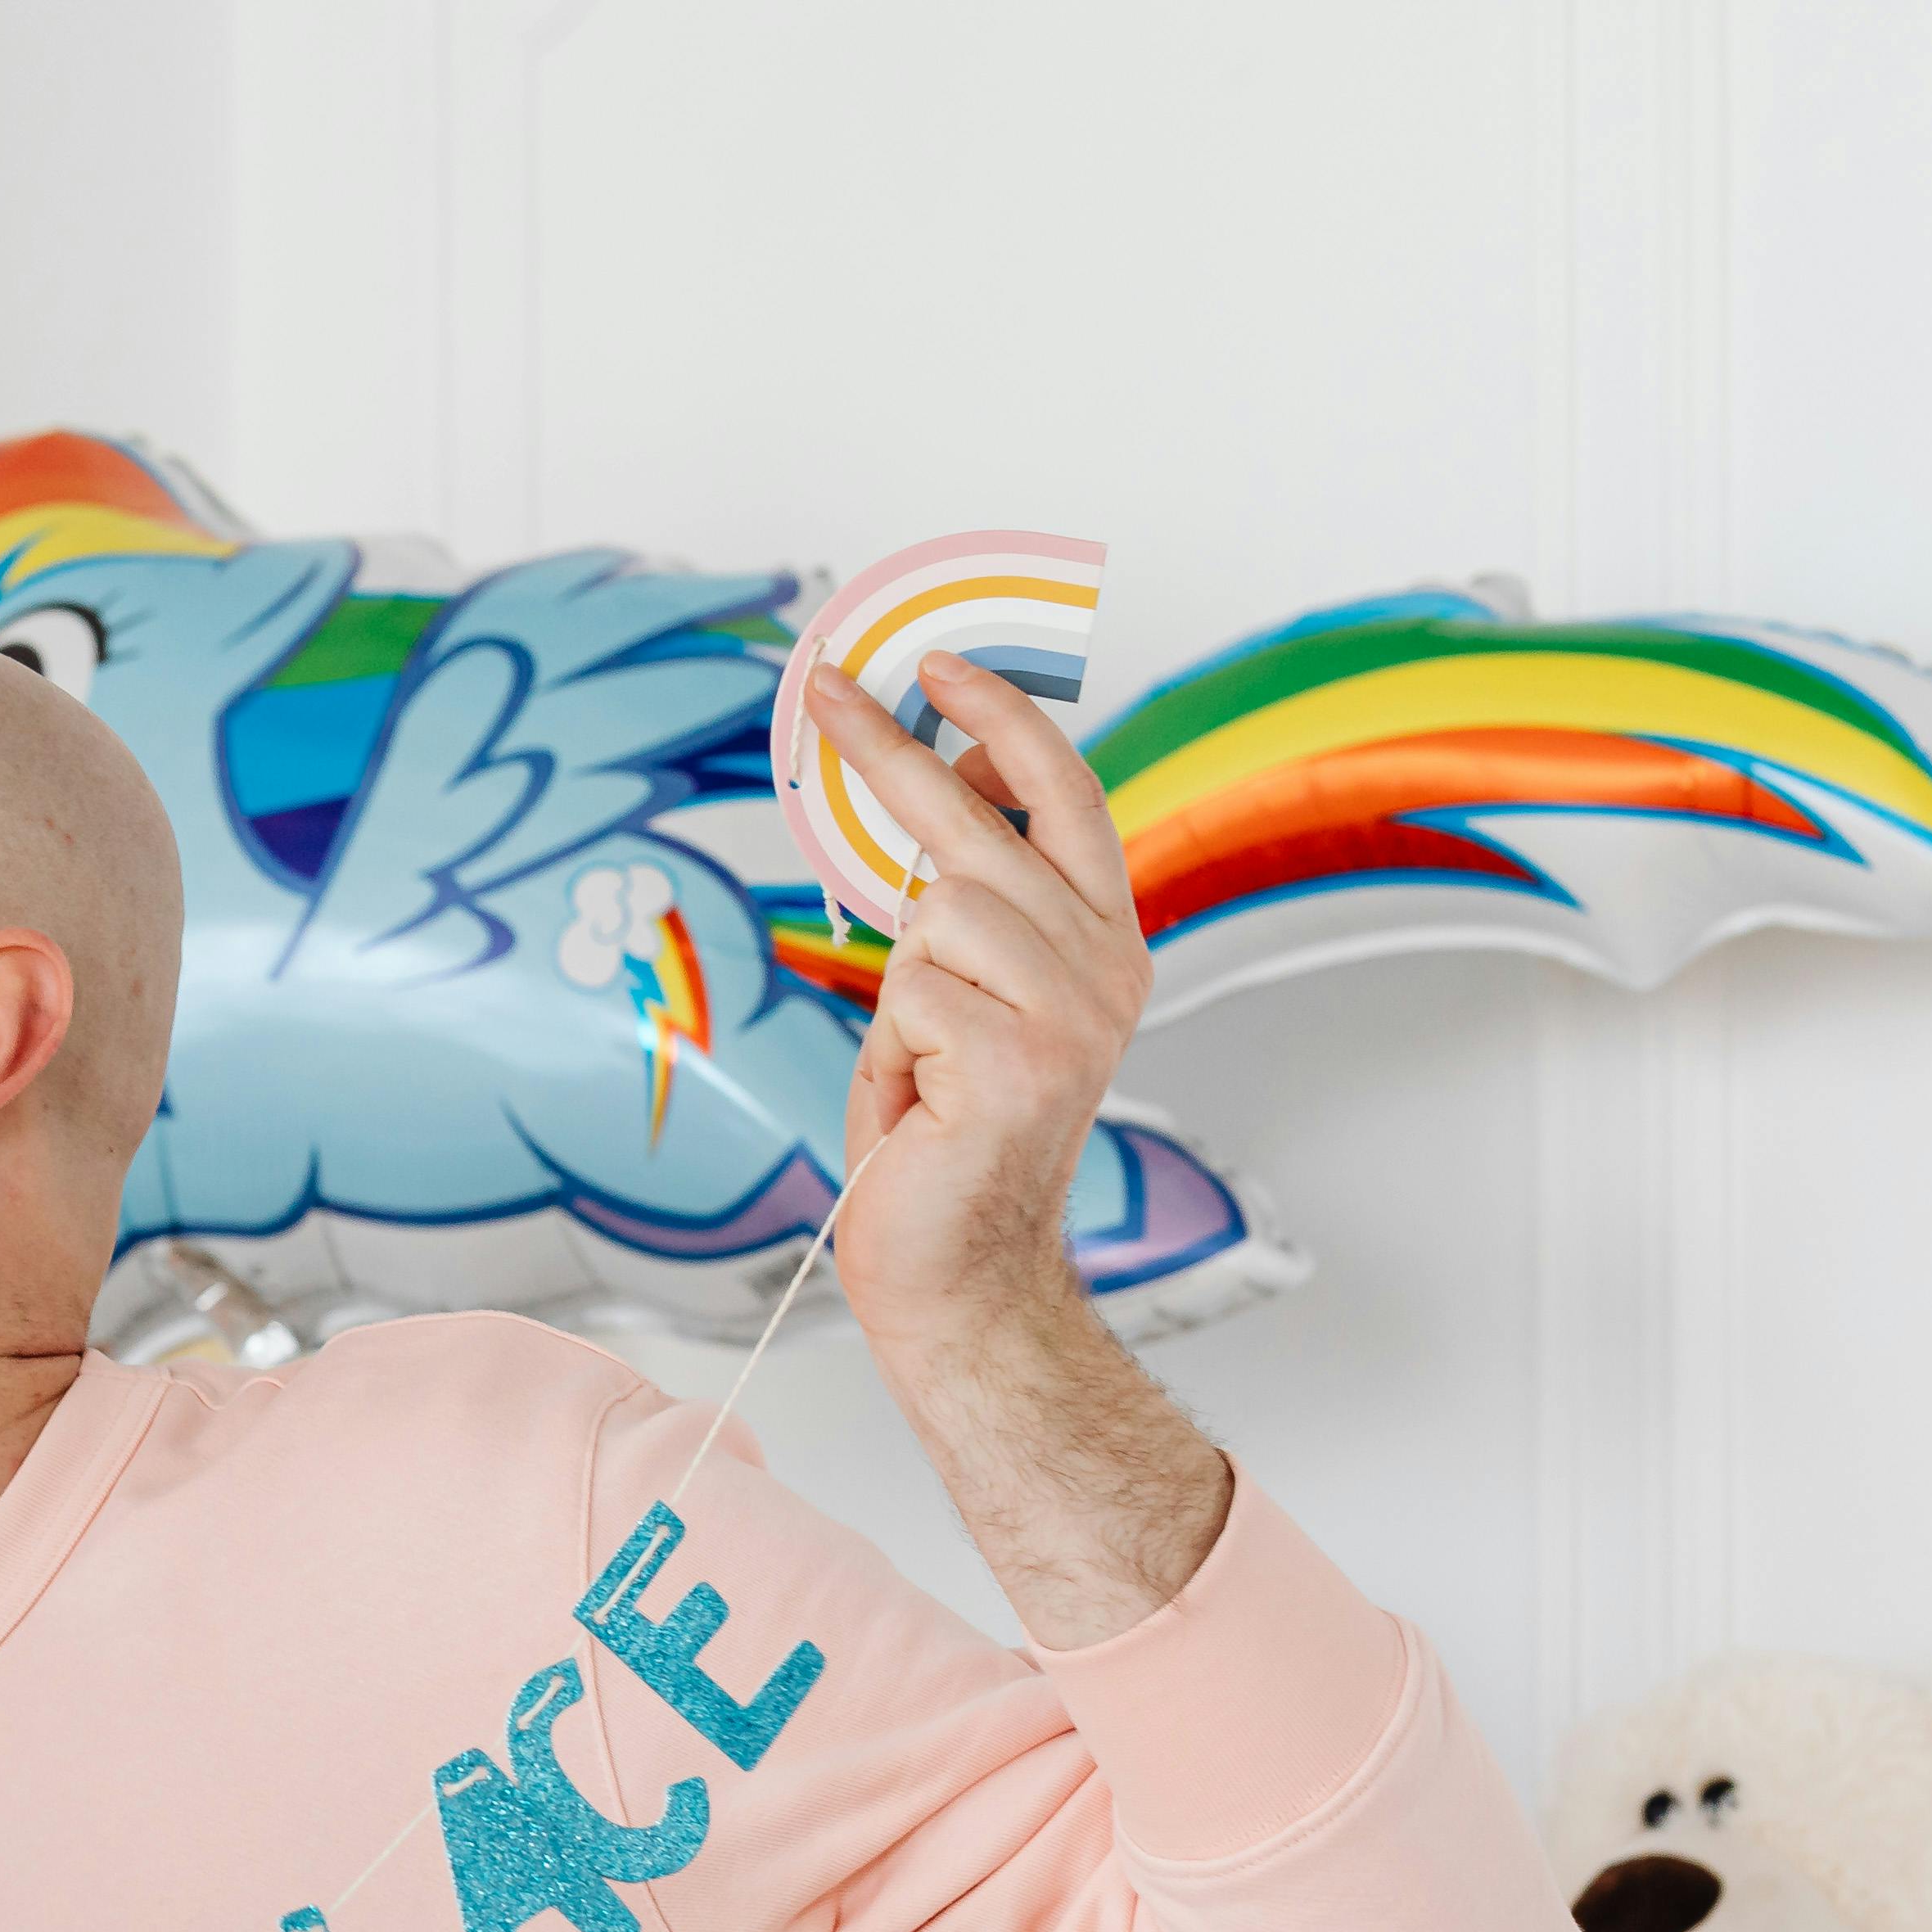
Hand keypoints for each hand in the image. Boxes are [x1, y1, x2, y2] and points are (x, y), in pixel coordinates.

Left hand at [814, 650, 1150, 1342]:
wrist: (958, 1266)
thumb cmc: (944, 1132)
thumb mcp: (961, 992)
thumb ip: (970, 899)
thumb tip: (948, 786)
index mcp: (1105, 942)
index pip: (1065, 797)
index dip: (1003, 722)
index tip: (939, 665)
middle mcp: (1105, 968)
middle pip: (984, 824)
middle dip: (891, 751)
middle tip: (826, 687)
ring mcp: (1071, 1014)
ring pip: (937, 911)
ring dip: (904, 978)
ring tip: (925, 1054)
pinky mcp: (1020, 1061)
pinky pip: (912, 988)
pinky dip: (894, 1038)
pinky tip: (926, 1094)